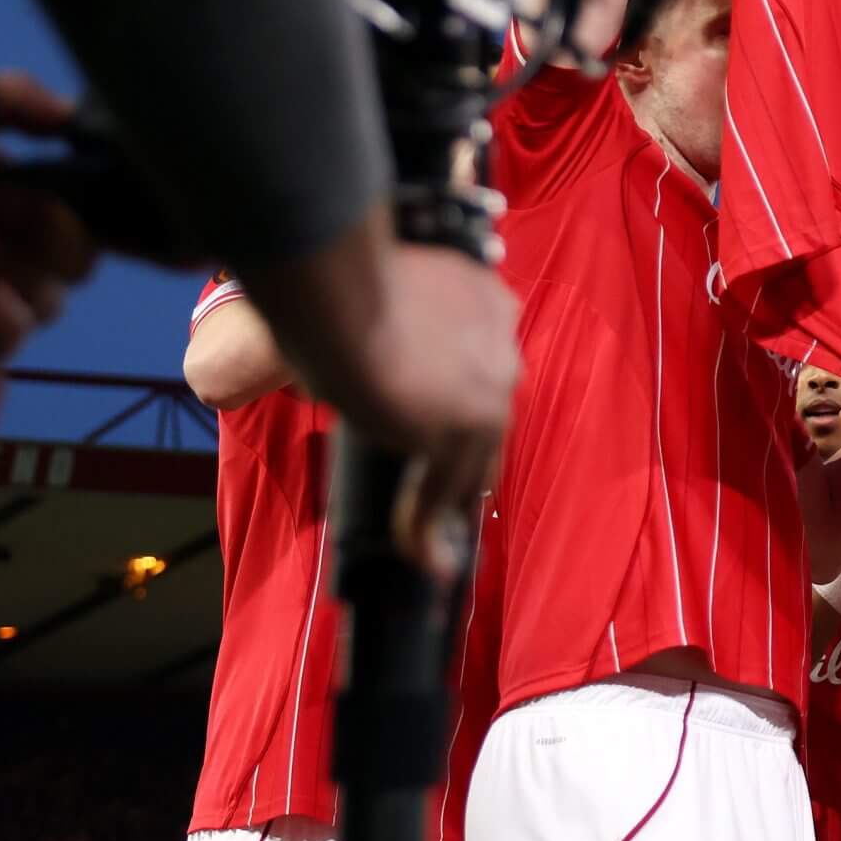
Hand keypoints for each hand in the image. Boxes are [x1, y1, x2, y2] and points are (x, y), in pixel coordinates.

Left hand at [0, 70, 95, 359]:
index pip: (85, 208)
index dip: (122, 218)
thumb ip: (0, 98)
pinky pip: (8, 341)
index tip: (121, 204)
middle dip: (53, 232)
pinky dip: (7, 320)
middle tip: (1, 205)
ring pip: (49, 299)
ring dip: (25, 271)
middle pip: (76, 258)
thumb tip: (69, 117)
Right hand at [331, 246, 520, 580]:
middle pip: (489, 419)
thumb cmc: (336, 283)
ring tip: (437, 549)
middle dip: (469, 459)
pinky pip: (445, 488)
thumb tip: (356, 358)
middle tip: (448, 497)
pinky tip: (426, 557)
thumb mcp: (383, 299)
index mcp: (491, 301)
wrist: (338, 292)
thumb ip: (397, 328)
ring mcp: (488, 392)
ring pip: (474, 461)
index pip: (486, 369)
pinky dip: (429, 525)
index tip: (447, 432)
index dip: (464, 405)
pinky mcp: (463, 429)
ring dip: (451, 504)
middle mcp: (504, 347)